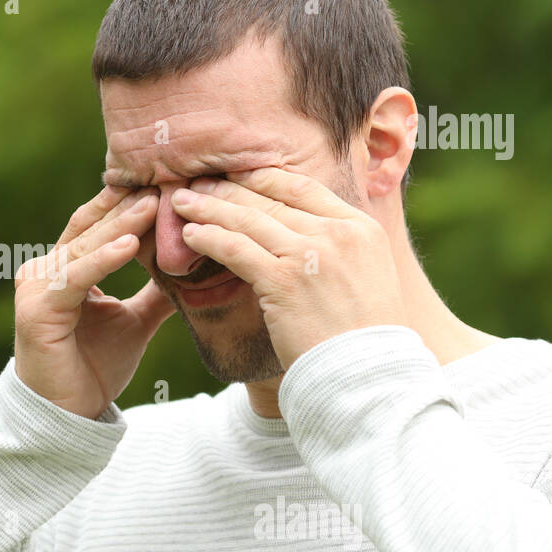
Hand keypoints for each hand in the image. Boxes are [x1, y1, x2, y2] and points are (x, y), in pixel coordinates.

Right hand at [14, 186, 174, 418]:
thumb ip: (154, 293)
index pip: (96, 226)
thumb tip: (192, 269)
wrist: (67, 415)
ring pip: (84, 248)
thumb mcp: (134, 322)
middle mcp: (44, 270)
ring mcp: (36, 288)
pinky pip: (75, 277)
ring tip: (152, 206)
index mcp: (63, 268)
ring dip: (119, 226)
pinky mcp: (37, 309)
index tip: (164, 185)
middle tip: (163, 182)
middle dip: (127, 207)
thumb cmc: (94, 368)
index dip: (126, 205)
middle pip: (91, 230)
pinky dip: (103, 259)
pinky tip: (130, 244)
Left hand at [171, 167, 407, 370]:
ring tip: (181, 202)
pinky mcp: (283, 281)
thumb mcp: (366, 280)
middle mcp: (337, 234)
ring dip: (209, 207)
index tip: (238, 176)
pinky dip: (208, 238)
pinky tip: (189, 235)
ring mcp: (310, 254)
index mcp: (361, 228)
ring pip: (248, 219)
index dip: (264, 178)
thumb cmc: (364, 340)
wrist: (370, 375)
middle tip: (199, 181)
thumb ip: (338, 253)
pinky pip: (236, 249)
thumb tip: (303, 241)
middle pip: (271, 199)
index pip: (304, 188)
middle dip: (229, 188)